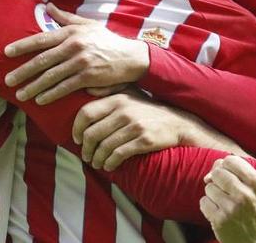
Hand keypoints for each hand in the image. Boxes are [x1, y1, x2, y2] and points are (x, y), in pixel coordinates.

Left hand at [4, 3, 147, 103]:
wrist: (131, 57)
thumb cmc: (107, 41)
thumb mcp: (87, 24)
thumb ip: (66, 17)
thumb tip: (47, 6)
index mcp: (71, 32)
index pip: (41, 39)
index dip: (22, 46)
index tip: (7, 52)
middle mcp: (74, 46)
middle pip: (42, 60)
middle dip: (22, 71)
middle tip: (7, 81)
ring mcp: (81, 62)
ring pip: (51, 76)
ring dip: (33, 87)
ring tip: (20, 94)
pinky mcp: (88, 77)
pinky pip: (65, 87)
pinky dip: (51, 94)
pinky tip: (40, 100)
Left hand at [72, 91, 186, 169]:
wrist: (178, 123)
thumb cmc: (148, 111)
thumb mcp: (131, 94)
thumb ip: (110, 91)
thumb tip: (88, 89)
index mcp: (117, 98)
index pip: (86, 113)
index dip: (76, 128)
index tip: (77, 139)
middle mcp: (124, 111)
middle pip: (92, 134)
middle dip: (86, 149)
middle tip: (86, 156)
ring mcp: (134, 126)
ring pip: (104, 147)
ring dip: (97, 159)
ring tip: (97, 163)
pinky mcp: (144, 141)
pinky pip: (119, 155)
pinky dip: (110, 163)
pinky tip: (109, 166)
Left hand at [201, 156, 255, 242]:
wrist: (252, 240)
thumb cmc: (249, 208)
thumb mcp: (252, 187)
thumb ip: (233, 171)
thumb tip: (209, 175)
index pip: (230, 160)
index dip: (225, 166)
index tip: (230, 176)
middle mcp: (246, 194)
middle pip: (217, 172)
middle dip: (218, 180)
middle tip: (227, 192)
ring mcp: (232, 208)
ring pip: (209, 187)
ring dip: (213, 195)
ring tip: (225, 204)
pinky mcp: (220, 220)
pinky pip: (203, 201)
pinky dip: (208, 207)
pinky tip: (219, 213)